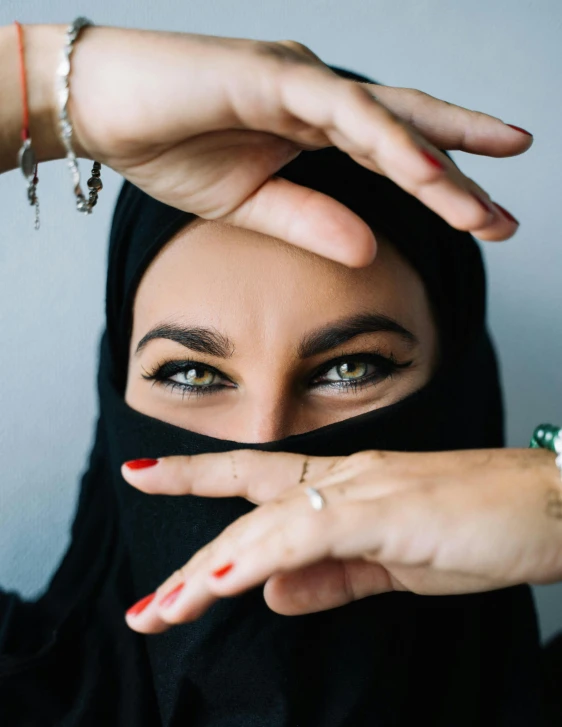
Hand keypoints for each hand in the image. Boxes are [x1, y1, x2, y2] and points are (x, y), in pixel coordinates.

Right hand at [13, 25, 531, 264]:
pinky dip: (383, 138)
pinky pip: (341, 109)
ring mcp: (300, 81)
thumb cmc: (169, 148)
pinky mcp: (273, 76)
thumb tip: (368, 251)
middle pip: (408, 130)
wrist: (102, 111)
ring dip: (435, 162)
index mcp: (314, 126)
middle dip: (462, 167)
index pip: (393, 155)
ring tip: (483, 204)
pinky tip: (421, 168)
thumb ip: (311, 222)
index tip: (486, 220)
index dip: (441, 186)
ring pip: (386, 120)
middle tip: (510, 208)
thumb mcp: (251, 205)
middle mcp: (320, 97)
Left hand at [122, 447, 561, 633]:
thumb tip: (272, 594)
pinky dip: (260, 556)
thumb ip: (333, 576)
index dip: (196, 476)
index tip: (144, 474)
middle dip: (191, 559)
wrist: (553, 503)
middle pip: (248, 512)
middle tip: (145, 609)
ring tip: (164, 610)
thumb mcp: (396, 561)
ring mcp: (365, 489)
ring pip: (267, 524)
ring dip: (210, 569)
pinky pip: (311, 532)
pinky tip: (220, 581)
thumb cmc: (484, 527)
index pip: (256, 481)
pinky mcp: (389, 511)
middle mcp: (345, 478)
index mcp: (346, 487)